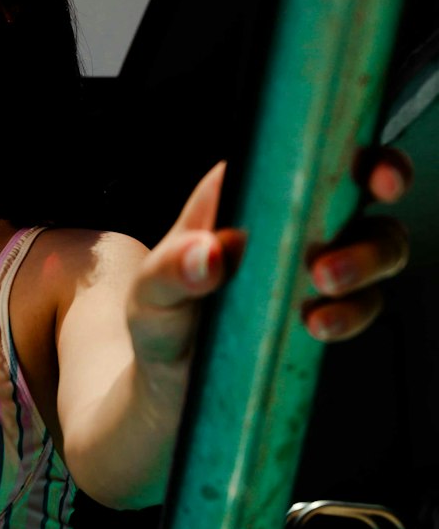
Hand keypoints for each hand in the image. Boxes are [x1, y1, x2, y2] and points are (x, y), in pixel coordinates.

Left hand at [128, 148, 412, 375]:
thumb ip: (170, 270)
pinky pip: (363, 301)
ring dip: (363, 264)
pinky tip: (318, 325)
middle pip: (363, 189)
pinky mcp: (329, 305)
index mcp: (252, 188)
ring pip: (377, 243)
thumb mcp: (151, 292)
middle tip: (328, 258)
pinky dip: (350, 313)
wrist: (170, 380)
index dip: (354, 150)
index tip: (370, 174)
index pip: (310, 148)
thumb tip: (206, 255)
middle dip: (371, 213)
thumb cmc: (161, 316)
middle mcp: (295, 215)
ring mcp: (317, 260)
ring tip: (320, 292)